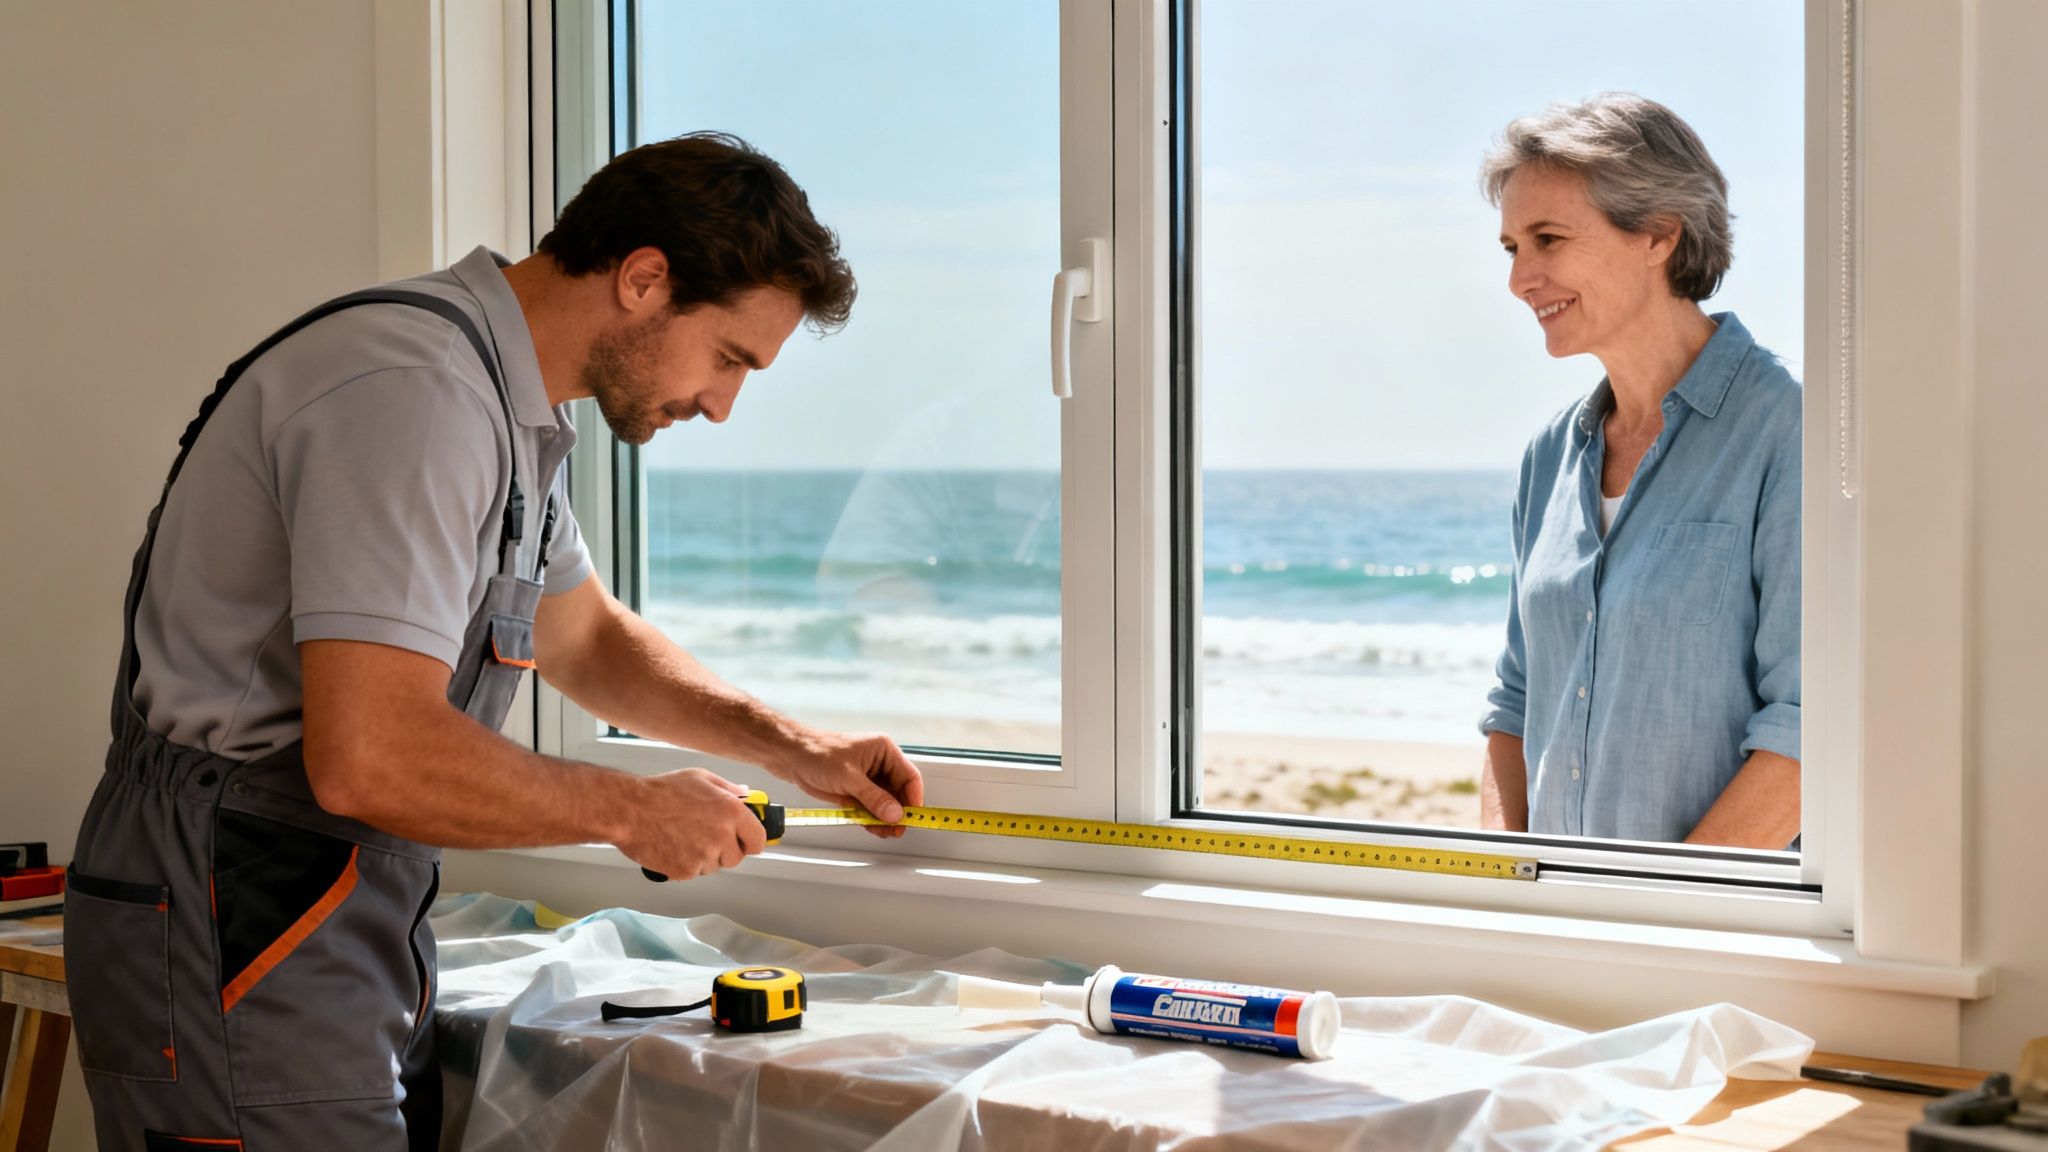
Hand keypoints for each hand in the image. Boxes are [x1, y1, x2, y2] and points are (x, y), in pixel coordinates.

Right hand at [615, 768, 766, 879]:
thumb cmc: (661, 792)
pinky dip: (686, 864)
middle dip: (725, 849)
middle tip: (705, 835)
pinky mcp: (686, 871)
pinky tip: (674, 846)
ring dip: (704, 857)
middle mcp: (722, 835)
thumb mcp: (700, 778)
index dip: (751, 841)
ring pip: (714, 866)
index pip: (758, 840)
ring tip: (684, 837)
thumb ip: (727, 788)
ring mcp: (704, 856)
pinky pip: (694, 873)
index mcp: (731, 811)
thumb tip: (744, 794)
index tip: (745, 840)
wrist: (629, 810)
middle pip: (736, 857)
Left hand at [774, 729, 924, 839]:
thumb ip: (874, 797)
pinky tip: (872, 827)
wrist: (789, 755)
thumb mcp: (849, 777)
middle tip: (896, 830)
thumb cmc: (817, 752)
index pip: (909, 777)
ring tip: (883, 831)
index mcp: (883, 750)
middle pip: (899, 792)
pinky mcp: (855, 789)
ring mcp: (867, 777)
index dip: (914, 799)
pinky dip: (872, 818)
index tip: (912, 817)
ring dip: (885, 818)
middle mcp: (878, 763)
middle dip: (898, 812)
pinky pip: (871, 807)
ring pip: (885, 802)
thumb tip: (895, 813)